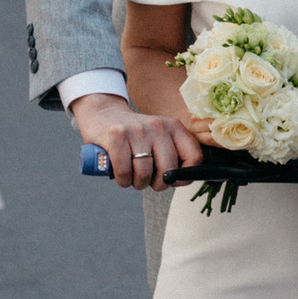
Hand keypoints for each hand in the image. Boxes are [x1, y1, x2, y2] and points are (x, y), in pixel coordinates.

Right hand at [71, 92, 200, 187]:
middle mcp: (158, 126)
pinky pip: (124, 172)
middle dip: (157, 184)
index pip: (194, 157)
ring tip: (132, 175)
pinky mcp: (116, 136)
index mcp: (174, 127)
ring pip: (144, 174)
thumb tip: (181, 180)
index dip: (184, 177)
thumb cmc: (135, 136)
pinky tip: (121, 174)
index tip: (172, 179)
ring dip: (137, 183)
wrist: (103, 114)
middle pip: (168, 171)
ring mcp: (137, 130)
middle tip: (147, 180)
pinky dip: (123, 180)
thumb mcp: (159, 138)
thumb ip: (174, 155)